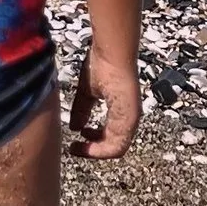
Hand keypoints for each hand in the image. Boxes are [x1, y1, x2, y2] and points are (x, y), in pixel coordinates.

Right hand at [68, 45, 141, 160]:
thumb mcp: (87, 93)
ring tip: (78, 147)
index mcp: (121, 112)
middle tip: (75, 147)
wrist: (111, 53)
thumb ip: (82, 110)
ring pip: (117, 149)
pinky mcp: (131, 118)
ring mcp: (132, 119)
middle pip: (113, 146)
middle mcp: (129, 118)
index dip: (93, 143)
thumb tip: (75, 127)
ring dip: (95, 152)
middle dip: (92, 150)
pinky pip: (118, 145)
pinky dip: (101, 149)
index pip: (109, 137)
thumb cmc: (102, 66)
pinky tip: (85, 143)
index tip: (75, 142)